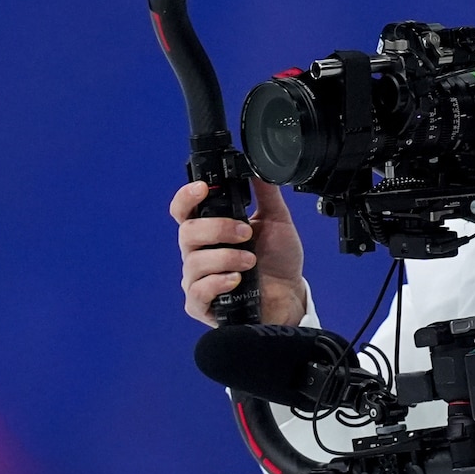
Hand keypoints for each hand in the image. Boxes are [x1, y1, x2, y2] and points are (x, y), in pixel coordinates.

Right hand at [170, 179, 308, 325]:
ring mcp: (198, 279)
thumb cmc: (278, 261)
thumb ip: (266, 195)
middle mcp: (199, 253)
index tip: (203, 188)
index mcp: (210, 230)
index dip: (186, 197)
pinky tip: (236, 280)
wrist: (290, 295)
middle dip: (218, 229)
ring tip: (250, 261)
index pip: (184, 210)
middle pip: (187, 233)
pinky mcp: (201, 305)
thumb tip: (258, 167)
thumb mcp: (277, 222)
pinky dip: (217, 283)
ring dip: (225, 257)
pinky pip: (197, 292)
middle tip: (246, 233)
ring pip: (194, 262)